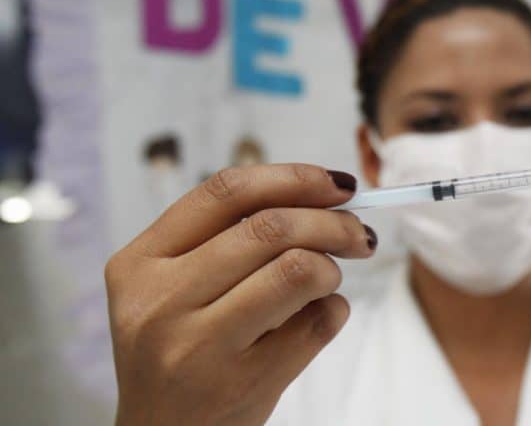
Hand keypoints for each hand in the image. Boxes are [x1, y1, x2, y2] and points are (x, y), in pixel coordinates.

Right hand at [105, 164, 375, 424]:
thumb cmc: (181, 349)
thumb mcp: (173, 287)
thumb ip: (229, 238)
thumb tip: (325, 193)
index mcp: (140, 263)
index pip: (226, 192)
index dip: (293, 178)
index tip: (337, 184)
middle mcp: (161, 301)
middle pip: (272, 228)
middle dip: (334, 223)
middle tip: (358, 234)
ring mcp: (199, 346)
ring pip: (298, 269)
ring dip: (332, 268)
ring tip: (328, 280)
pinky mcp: (242, 383)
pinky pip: (317, 323)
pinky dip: (334, 311)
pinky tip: (318, 317)